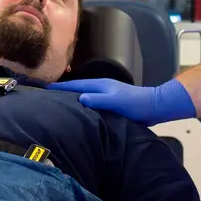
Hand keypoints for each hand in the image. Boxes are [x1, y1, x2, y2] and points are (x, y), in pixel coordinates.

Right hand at [47, 78, 195, 125]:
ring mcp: (106, 96)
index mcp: (100, 85)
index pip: (75, 85)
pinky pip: (91, 104)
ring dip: (72, 99)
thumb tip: (80, 98)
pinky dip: (83, 106)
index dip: (60, 87)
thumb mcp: (116, 101)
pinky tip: (80, 115)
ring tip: (59, 107)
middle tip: (48, 98)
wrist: (155, 107)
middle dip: (63, 92)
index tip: (45, 89)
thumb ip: (99, 99)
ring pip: (84, 96)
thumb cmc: (136, 104)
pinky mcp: (111, 105)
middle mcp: (101, 88)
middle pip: (77, 89)